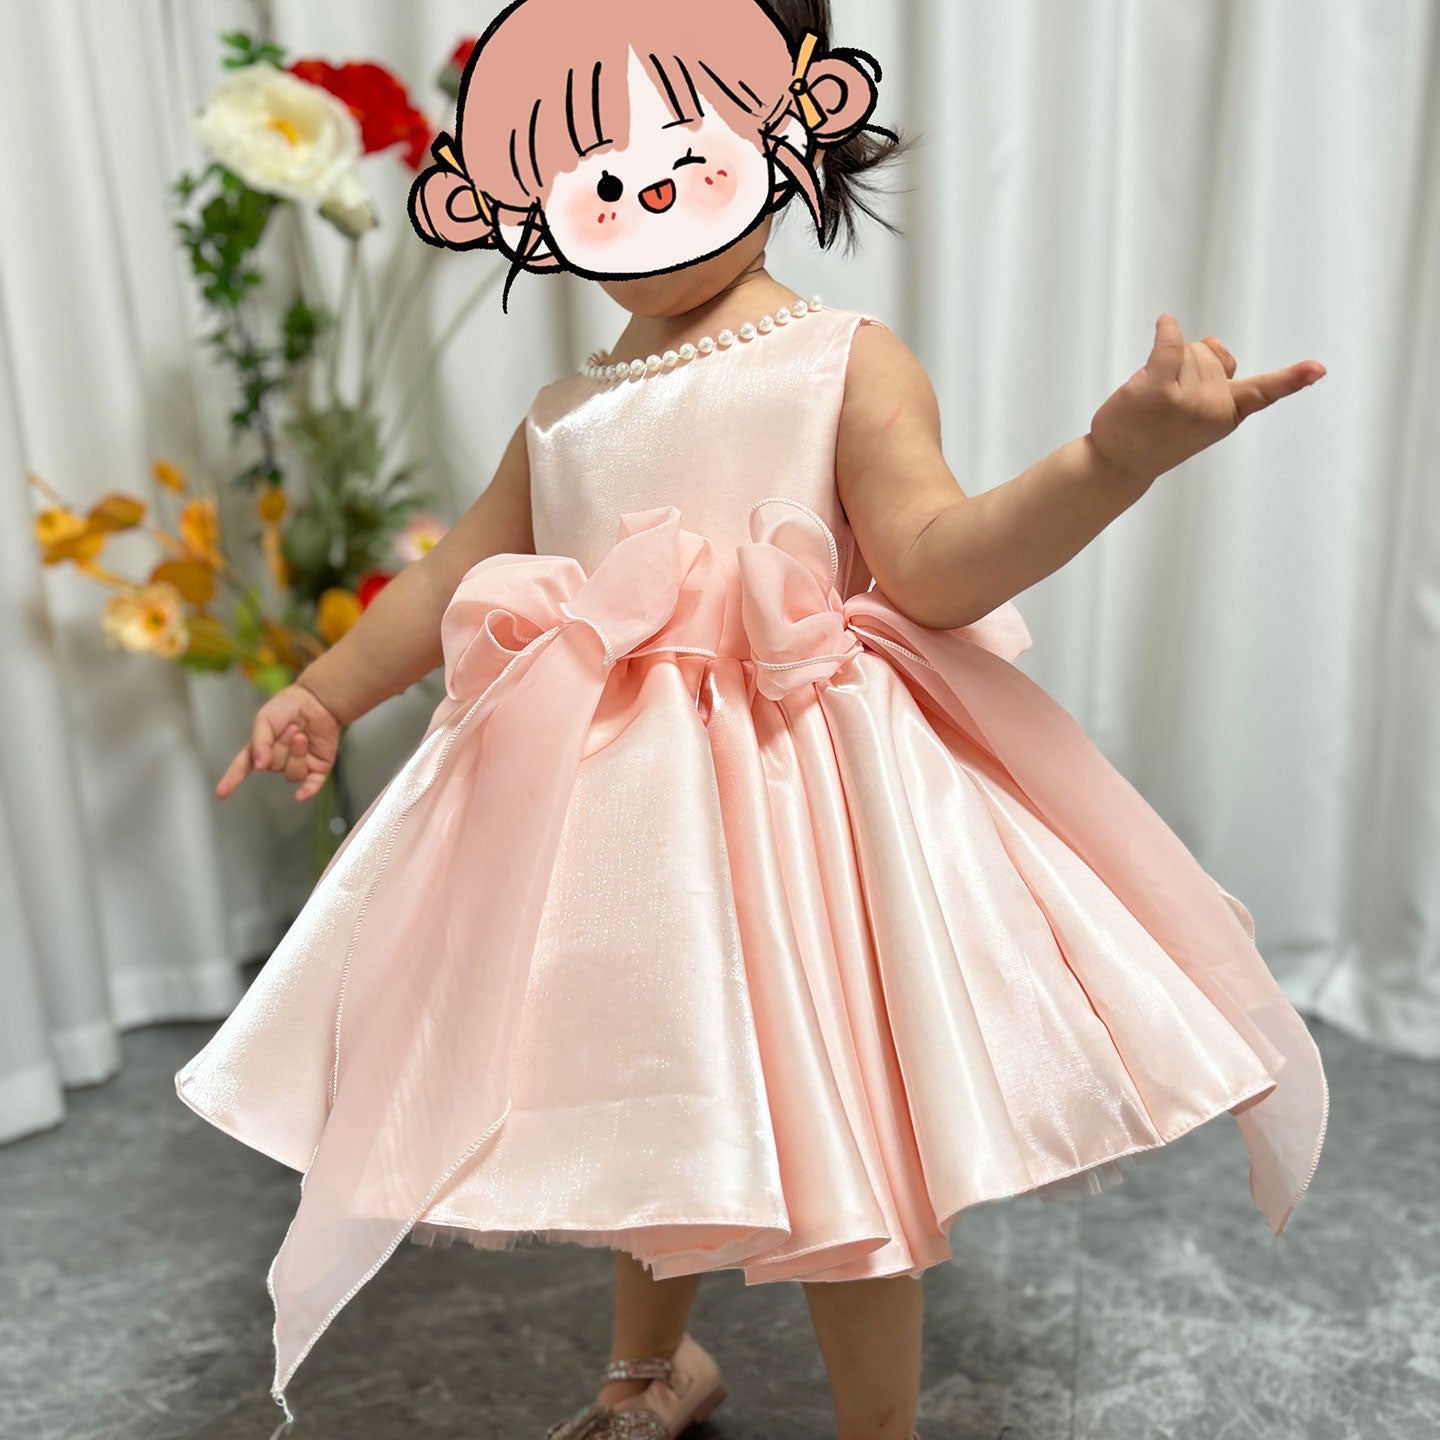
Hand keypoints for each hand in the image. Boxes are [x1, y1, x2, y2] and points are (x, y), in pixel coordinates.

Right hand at [215, 680, 342, 802]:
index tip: (220, 793)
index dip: (231, 779)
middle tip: (291, 727)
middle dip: (282, 746)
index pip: (243, 766)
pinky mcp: (318, 767)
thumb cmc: (289, 706)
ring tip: (301, 735)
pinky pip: (311, 785)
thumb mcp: (264, 719)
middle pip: (273, 766)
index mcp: (262, 747)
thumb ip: (259, 742)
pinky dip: (306, 791)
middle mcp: (279, 759)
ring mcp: (299, 764)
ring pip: (291, 773)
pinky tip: (300, 795)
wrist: (316, 700)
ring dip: (297, 754)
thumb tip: (258, 767)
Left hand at [1088, 313, 1325, 484]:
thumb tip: (1212, 342)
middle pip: (1209, 354)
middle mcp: (1215, 407)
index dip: (1293, 379)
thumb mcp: (1198, 410)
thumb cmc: (1158, 434)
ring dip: (1165, 368)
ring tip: (1153, 403)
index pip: (1265, 391)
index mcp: (1230, 413)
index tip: (1319, 369)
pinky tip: (1165, 323)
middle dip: (1185, 370)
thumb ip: (1216, 376)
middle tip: (1166, 407)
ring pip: (1186, 350)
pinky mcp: (1159, 390)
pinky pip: (1170, 345)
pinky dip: (1167, 331)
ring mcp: (1188, 400)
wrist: (1120, 462)